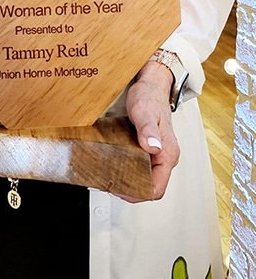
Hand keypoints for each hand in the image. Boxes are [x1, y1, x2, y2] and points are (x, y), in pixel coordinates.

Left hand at [120, 61, 179, 200]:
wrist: (151, 84)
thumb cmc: (150, 96)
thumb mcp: (144, 110)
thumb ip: (148, 130)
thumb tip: (153, 148)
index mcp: (168, 153)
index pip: (157, 188)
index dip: (138, 193)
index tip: (120, 189)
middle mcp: (164, 156)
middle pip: (150, 186)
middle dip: (131, 189)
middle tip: (110, 182)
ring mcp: (157, 153)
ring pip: (144, 177)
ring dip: (128, 179)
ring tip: (110, 174)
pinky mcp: (149, 149)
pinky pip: (140, 166)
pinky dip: (128, 168)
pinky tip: (115, 164)